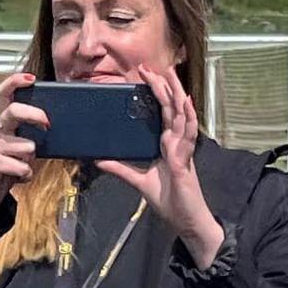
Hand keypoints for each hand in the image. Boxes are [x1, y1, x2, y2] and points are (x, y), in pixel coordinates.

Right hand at [0, 74, 42, 216]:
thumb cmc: (6, 166)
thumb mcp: (18, 145)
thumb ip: (30, 133)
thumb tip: (51, 126)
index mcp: (4, 122)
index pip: (4, 94)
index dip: (15, 82)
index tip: (31, 78)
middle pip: (13, 111)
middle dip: (33, 114)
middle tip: (46, 123)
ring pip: (27, 147)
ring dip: (31, 160)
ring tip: (22, 165)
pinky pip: (23, 168)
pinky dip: (26, 175)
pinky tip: (17, 176)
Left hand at [96, 60, 219, 266]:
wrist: (187, 221)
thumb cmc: (171, 202)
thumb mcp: (140, 182)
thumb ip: (121, 169)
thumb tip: (99, 160)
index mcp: (169, 145)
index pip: (164, 113)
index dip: (158, 93)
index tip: (147, 75)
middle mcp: (177, 143)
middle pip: (173, 108)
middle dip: (165, 86)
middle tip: (155, 65)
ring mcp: (183, 150)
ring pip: (181, 116)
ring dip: (176, 94)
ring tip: (171, 74)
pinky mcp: (184, 162)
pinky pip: (187, 136)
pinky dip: (188, 118)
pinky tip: (186, 103)